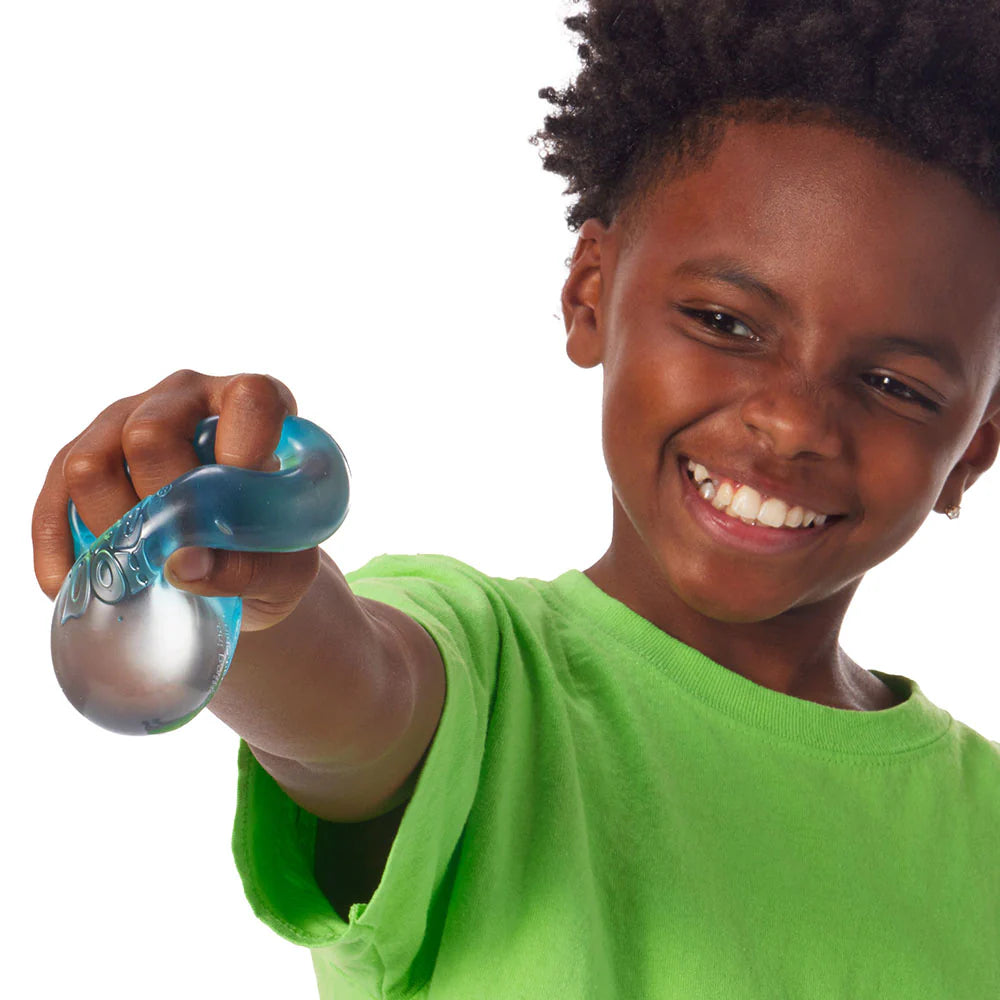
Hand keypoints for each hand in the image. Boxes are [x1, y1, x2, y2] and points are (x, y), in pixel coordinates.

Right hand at [32, 369, 320, 631]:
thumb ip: (252, 567)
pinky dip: (62, 551)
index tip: (241, 507)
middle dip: (163, 510)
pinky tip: (77, 583)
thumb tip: (184, 564)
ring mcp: (125, 418)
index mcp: (255, 405)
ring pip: (90, 464)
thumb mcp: (285, 572)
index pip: (251, 399)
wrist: (234, 569)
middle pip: (150, 436)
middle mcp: (187, 398)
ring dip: (112, 531)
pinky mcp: (79, 454)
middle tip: (185, 553)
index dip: (245, 450)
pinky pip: (54, 498)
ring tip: (143, 567)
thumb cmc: (270, 555)